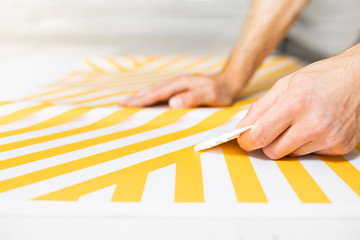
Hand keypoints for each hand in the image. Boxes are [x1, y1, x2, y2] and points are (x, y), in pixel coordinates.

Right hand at [119, 73, 240, 107]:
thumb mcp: (209, 95)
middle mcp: (175, 82)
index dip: (140, 100)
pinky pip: (159, 92)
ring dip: (140, 97)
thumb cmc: (219, 91)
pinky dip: (149, 96)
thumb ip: (192, 98)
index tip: (127, 105)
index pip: (156, 94)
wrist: (228, 82)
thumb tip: (172, 103)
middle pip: (150, 90)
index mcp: (179, 84)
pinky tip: (145, 101)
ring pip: (153, 90)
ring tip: (127, 103)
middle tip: (119, 106)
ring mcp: (176, 84)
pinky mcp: (178, 88)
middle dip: (134, 98)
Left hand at [236, 52, 359, 158]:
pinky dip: (307, 144)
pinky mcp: (339, 146)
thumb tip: (244, 125)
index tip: (245, 139)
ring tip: (300, 122)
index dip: (247, 140)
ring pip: (290, 154)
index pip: (259, 136)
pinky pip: (310, 154)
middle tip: (273, 128)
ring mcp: (327, 138)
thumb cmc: (324, 78)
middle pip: (272, 151)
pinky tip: (314, 127)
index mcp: (294, 104)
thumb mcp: (286, 84)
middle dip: (267, 142)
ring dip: (288, 142)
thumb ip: (261, 106)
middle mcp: (312, 124)